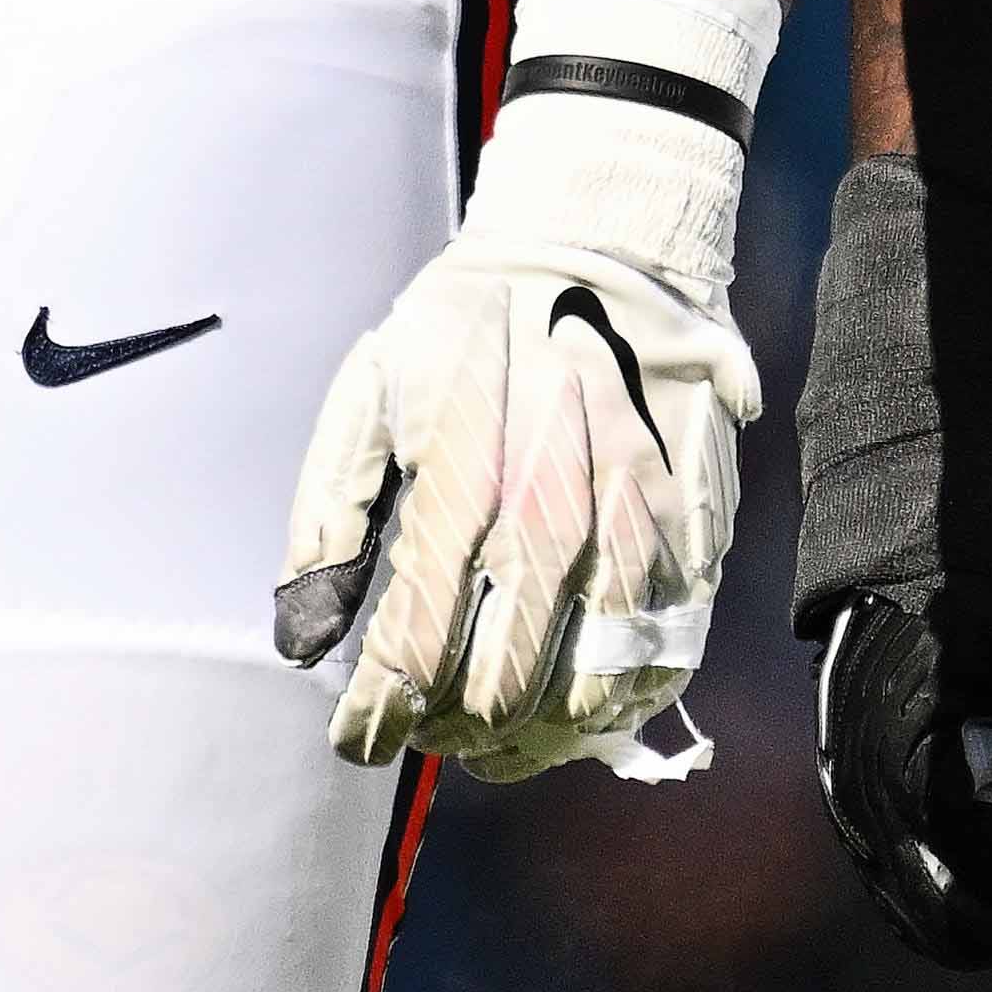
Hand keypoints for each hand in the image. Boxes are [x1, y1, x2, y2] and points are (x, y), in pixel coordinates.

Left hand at [275, 0, 770, 781]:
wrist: (599, 250)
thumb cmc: (466, 330)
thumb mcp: (369, 397)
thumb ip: (327, 519)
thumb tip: (301, 643)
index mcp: (462, 480)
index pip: (413, 648)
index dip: (376, 717)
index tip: (355, 741)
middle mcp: (552, 515)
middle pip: (496, 689)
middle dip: (444, 731)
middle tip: (420, 729)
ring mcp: (632, 532)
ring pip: (582, 695)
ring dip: (524, 740)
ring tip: (485, 740)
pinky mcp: (690, 537)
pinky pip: (658, 662)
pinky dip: (608, 710)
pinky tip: (567, 714)